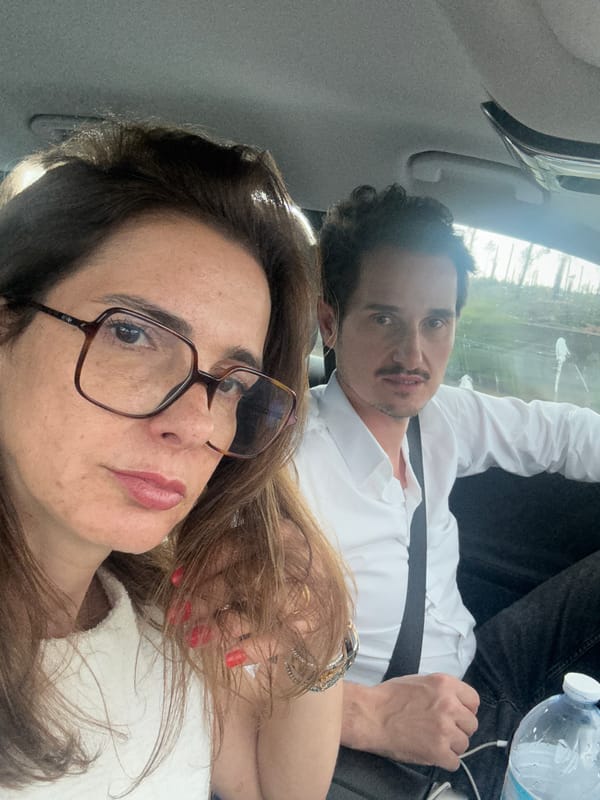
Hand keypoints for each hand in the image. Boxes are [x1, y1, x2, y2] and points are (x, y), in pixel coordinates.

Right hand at [342, 673, 478, 770]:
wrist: (370, 714)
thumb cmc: (389, 697)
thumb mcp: (419, 681)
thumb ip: (441, 691)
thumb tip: (455, 702)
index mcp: (445, 684)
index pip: (474, 700)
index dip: (465, 709)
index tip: (457, 715)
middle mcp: (449, 705)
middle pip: (471, 724)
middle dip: (458, 729)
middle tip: (442, 730)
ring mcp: (445, 729)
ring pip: (464, 744)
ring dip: (451, 746)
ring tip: (433, 741)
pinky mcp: (438, 751)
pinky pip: (454, 762)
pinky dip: (444, 761)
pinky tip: (431, 753)